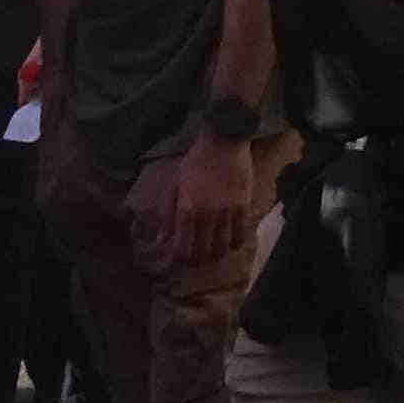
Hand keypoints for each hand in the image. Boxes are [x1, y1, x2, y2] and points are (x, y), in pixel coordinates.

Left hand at [166, 130, 268, 260]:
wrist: (223, 141)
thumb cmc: (195, 161)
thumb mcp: (175, 185)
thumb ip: (167, 214)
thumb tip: (161, 239)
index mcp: (187, 210)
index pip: (183, 249)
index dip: (181, 260)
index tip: (180, 258)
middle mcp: (206, 216)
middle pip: (202, 254)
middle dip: (197, 261)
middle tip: (196, 257)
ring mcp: (226, 212)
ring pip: (222, 249)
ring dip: (216, 254)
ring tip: (213, 251)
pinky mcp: (243, 207)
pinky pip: (240, 236)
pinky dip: (234, 243)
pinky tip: (230, 240)